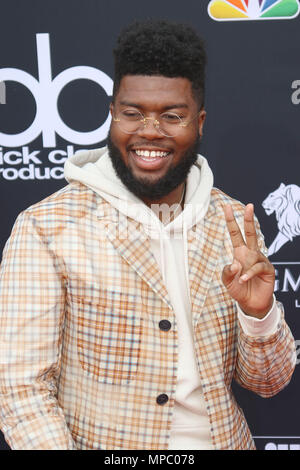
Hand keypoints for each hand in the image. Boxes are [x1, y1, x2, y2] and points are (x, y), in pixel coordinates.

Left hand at [222, 203, 274, 318]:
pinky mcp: (268, 269)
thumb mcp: (227, 281)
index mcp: (239, 253)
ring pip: (253, 254)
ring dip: (245, 267)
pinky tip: (244, 279)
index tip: (226, 207)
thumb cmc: (239, 289)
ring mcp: (260, 260)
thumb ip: (227, 272)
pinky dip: (249, 273)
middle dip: (249, 219)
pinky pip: (258, 267)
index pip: (235, 234)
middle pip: (251, 233)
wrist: (251, 304)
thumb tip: (234, 264)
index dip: (231, 221)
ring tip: (240, 279)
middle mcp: (251, 253)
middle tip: (249, 206)